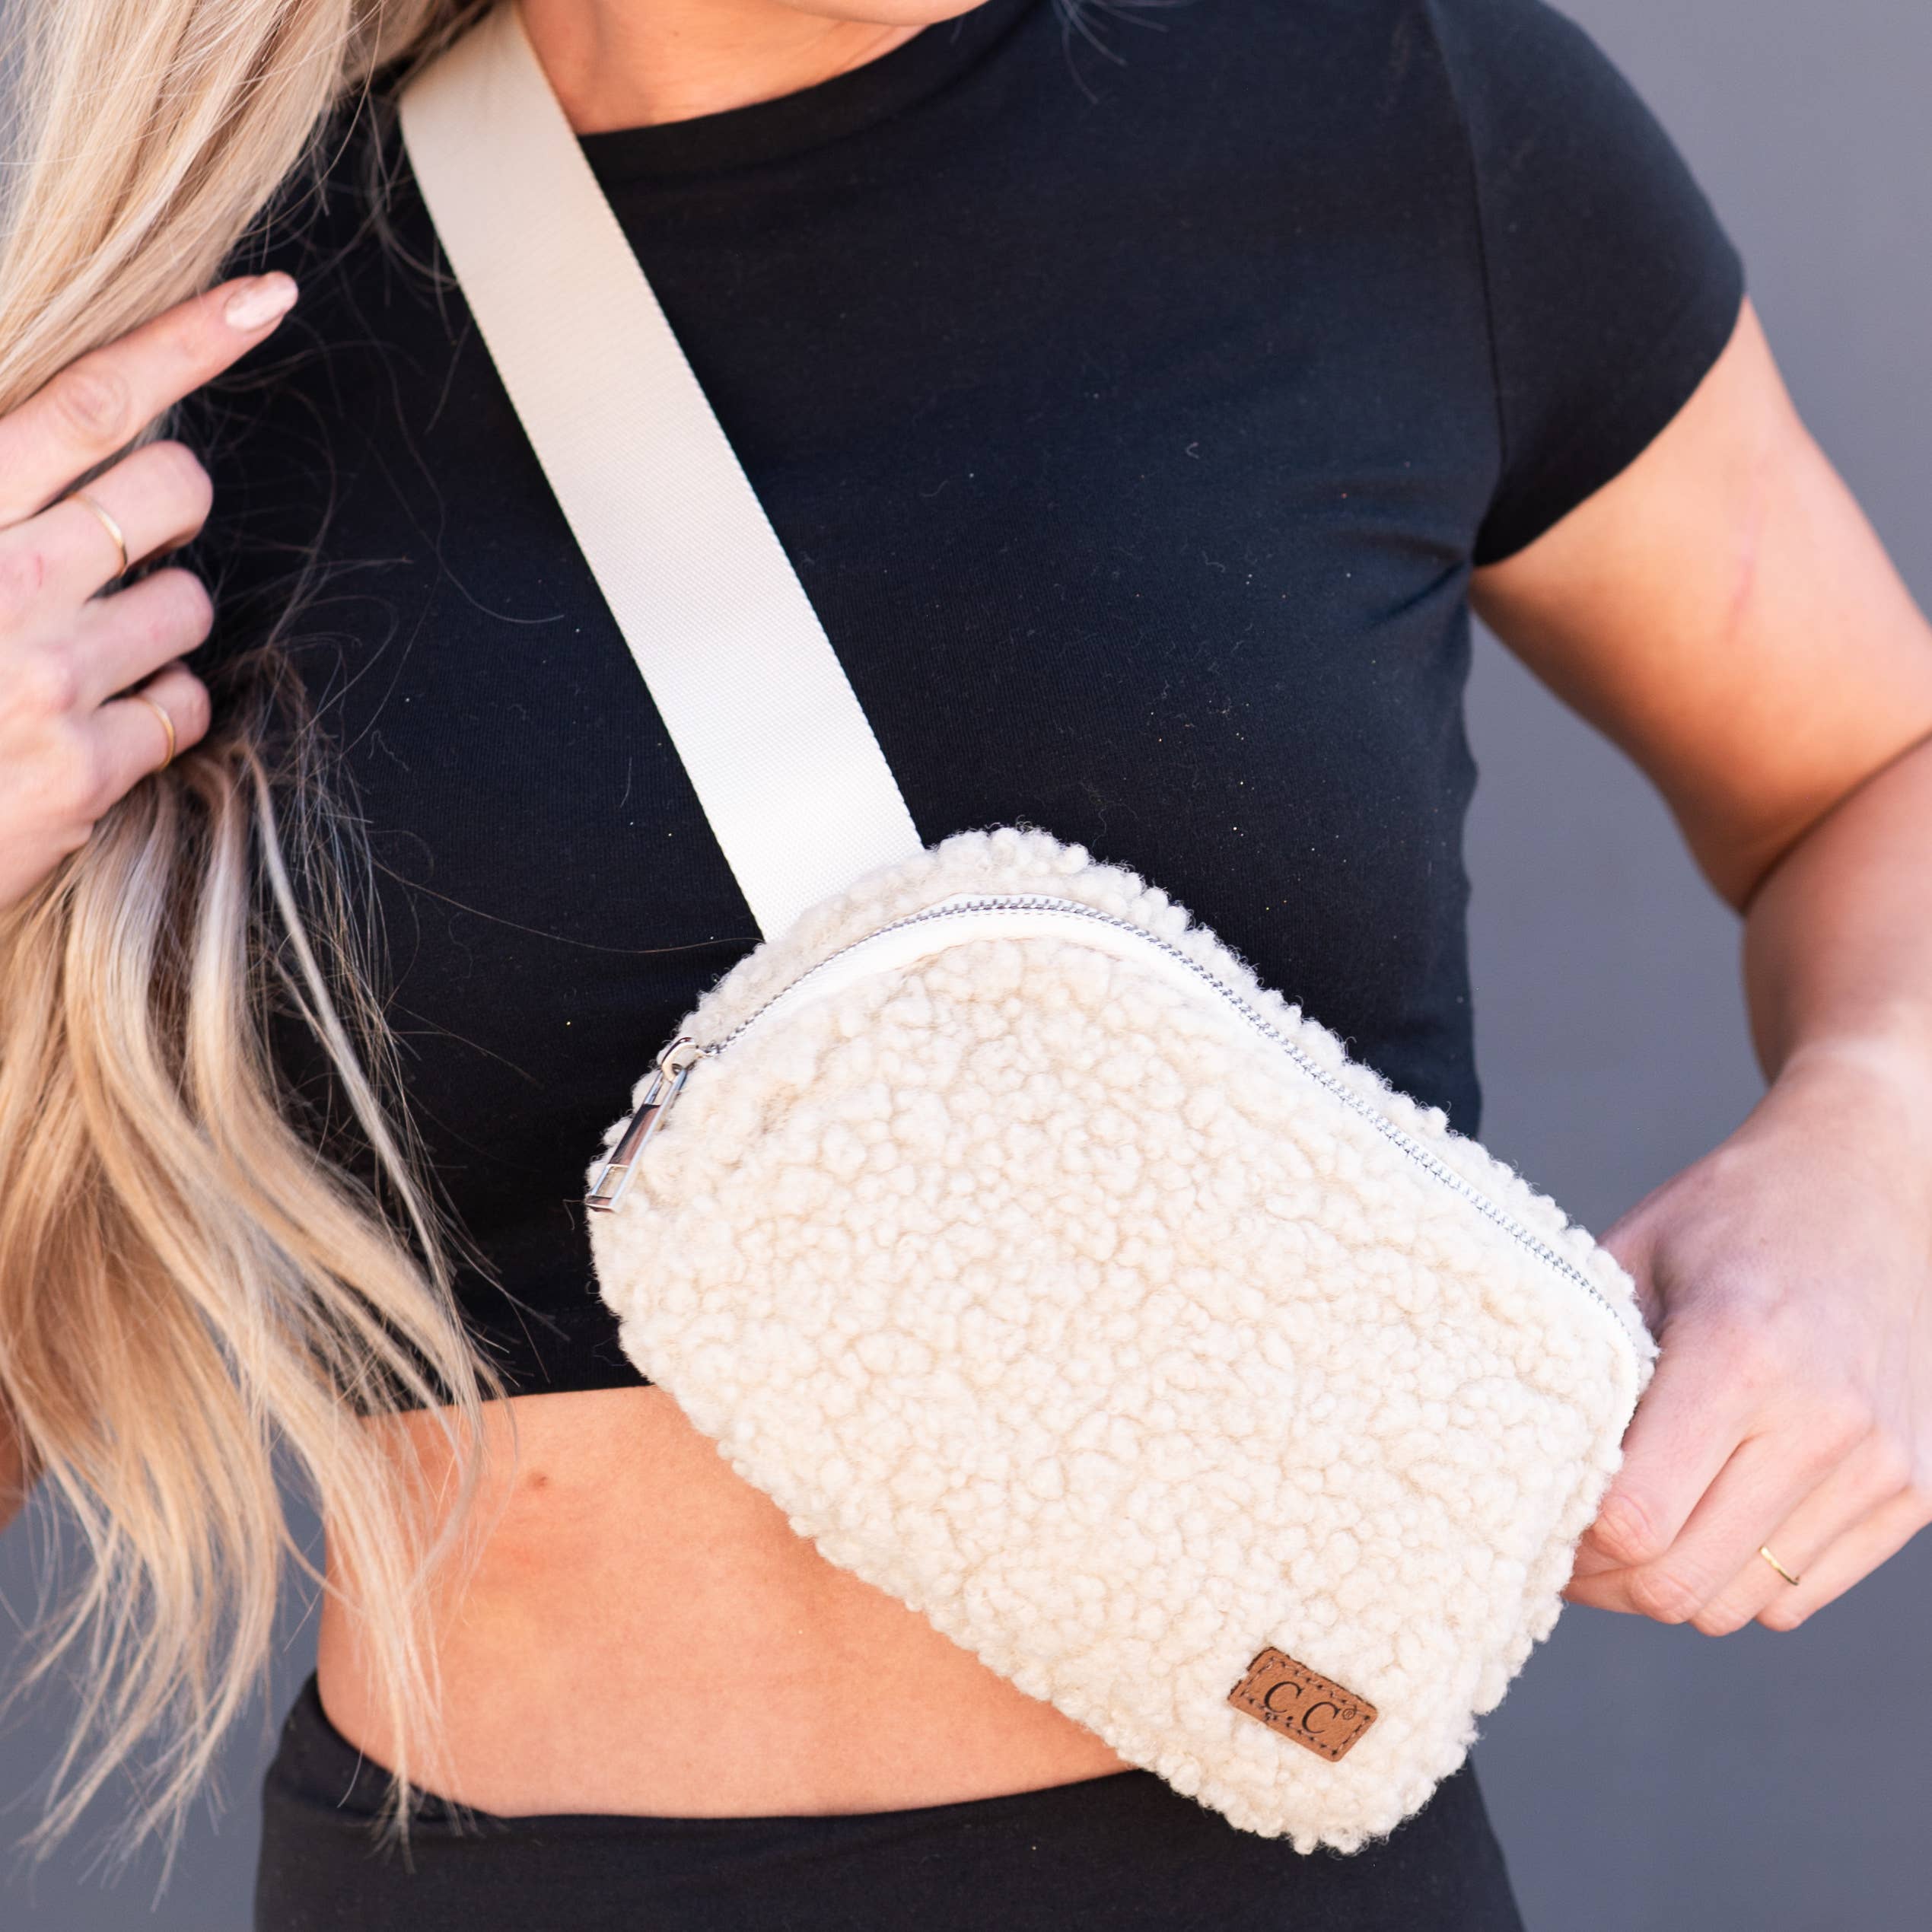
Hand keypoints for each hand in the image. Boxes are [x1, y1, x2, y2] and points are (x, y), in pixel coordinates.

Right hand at [0, 271, 297, 913]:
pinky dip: (156, 707)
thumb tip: (54, 449)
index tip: (267, 299)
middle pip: (172, 487)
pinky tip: (90, 720)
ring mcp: (50, 679)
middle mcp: (0, 582)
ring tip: (79, 649)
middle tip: (126, 533)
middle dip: (170, 497)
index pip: (88, 402)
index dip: (187, 341)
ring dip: (156, 616)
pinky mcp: (86, 768)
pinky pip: (184, 705)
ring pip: (189, 603)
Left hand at [1565, 1045, 1931, 1632]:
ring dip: (1670, 1588)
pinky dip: (1738, 1581)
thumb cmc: (1731, 1217)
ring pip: (1739, 1605)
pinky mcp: (1914, 1493)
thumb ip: (1584, 1361)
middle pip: (1682, 1582)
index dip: (1568, 1541)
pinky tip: (1704, 1520)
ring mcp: (1880, 1465)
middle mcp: (1823, 1421)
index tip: (1533, 1519)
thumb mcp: (1632, 1257)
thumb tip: (1519, 1464)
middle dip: (1604, 1584)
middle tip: (1561, 1553)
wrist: (1873, 1186)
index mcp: (1739, 1353)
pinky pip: (1798, 1597)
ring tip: (1628, 1534)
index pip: (1635, 1517)